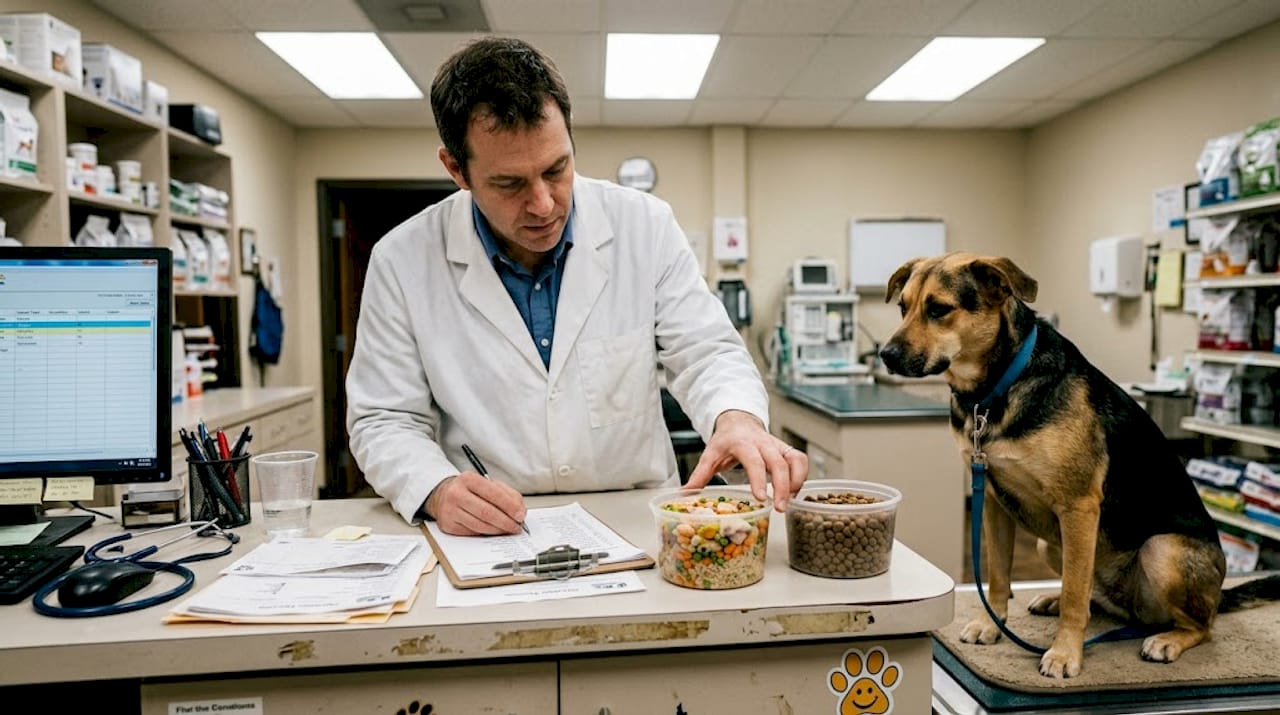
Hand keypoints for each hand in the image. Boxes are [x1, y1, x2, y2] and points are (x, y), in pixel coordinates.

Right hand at [423, 472, 527, 534]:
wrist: (442, 495)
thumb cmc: (469, 490)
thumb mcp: (487, 484)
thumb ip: (506, 493)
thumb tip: (520, 510)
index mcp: (468, 479)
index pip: (493, 493)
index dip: (510, 506)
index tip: (521, 515)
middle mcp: (456, 493)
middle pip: (487, 512)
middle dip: (506, 522)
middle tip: (517, 526)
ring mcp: (450, 510)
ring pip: (480, 525)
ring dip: (498, 530)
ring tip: (508, 529)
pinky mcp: (447, 525)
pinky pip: (472, 532)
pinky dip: (486, 533)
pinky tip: (493, 531)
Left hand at [685, 410, 807, 509]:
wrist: (739, 420)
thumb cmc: (725, 440)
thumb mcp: (710, 455)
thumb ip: (700, 475)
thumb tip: (684, 494)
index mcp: (742, 443)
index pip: (754, 461)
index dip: (758, 479)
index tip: (761, 498)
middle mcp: (763, 442)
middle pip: (779, 462)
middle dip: (782, 486)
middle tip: (779, 508)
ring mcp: (777, 445)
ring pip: (795, 460)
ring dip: (795, 481)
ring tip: (788, 501)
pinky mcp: (786, 449)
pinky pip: (800, 461)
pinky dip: (801, 477)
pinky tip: (793, 493)